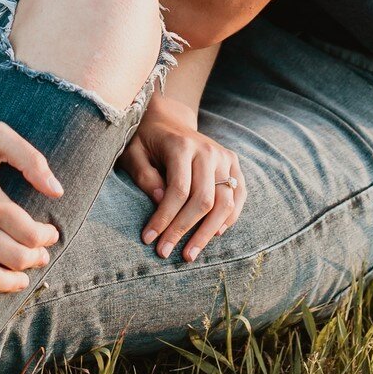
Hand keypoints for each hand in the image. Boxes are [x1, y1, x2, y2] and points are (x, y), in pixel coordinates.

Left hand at [120, 92, 245, 262]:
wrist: (169, 118)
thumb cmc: (146, 140)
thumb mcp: (134, 153)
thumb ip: (144, 176)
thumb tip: (161, 203)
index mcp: (181, 145)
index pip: (178, 190)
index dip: (164, 218)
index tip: (148, 239)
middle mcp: (207, 150)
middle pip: (203, 200)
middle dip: (183, 231)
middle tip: (164, 252)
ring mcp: (223, 156)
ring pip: (224, 202)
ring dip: (207, 233)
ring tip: (189, 254)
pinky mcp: (233, 162)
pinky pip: (238, 195)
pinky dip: (230, 217)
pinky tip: (214, 234)